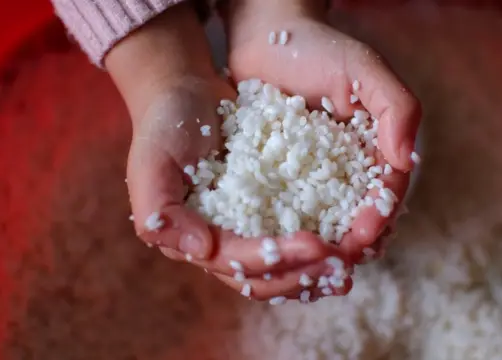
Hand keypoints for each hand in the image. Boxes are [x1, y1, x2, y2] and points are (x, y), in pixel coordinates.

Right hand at [106, 3, 352, 300]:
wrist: (184, 97)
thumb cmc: (165, 127)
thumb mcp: (151, 165)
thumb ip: (163, 214)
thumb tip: (201, 251)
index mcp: (193, 240)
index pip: (237, 262)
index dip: (277, 259)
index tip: (317, 246)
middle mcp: (220, 245)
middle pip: (265, 278)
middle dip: (304, 275)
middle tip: (344, 266)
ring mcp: (244, 232)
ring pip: (282, 270)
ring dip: (316, 273)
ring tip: (350, 265)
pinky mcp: (266, 214)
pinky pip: (294, 241)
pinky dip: (318, 249)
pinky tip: (346, 243)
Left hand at [223, 0, 420, 262]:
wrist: (265, 38)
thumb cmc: (317, 47)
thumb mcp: (364, 68)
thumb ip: (397, 107)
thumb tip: (405, 161)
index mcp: (377, 149)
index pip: (386, 193)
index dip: (379, 219)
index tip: (363, 237)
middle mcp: (349, 168)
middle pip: (360, 217)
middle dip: (353, 245)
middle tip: (337, 265)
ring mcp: (315, 176)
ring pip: (327, 223)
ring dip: (324, 249)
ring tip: (310, 268)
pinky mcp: (281, 177)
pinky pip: (289, 212)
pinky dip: (289, 234)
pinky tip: (278, 249)